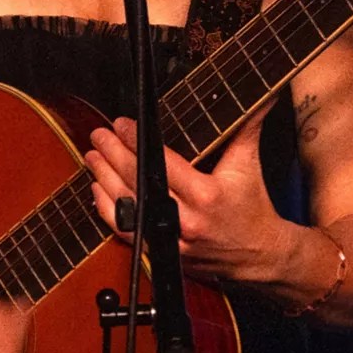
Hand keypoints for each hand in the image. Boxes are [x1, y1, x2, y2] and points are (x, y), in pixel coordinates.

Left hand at [84, 113, 326, 302]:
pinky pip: (127, 232)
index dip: (137, 142)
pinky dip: (109, 210)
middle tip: (98, 135)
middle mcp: (186, 221)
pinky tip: (97, 191)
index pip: (163, 164)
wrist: (259, 256)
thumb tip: (260, 96)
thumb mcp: (249, 164)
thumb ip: (247, 126)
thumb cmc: (253, 207)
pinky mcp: (163, 254)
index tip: (121, 124)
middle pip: (139, 184)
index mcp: (207, 195)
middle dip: (113, 156)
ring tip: (92, 157)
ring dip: (104, 180)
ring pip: (128, 209)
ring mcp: (171, 241)